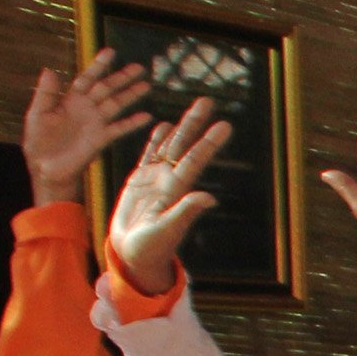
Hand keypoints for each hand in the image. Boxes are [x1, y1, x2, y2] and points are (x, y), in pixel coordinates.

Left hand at [25, 50, 156, 205]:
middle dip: (122, 77)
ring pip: (116, 104)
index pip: (87, 78)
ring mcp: (95, 123)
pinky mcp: (100, 138)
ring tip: (146, 85)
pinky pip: (119, 128)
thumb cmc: (38, 142)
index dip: (99, 65)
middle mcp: (86, 108)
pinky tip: (146, 116)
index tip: (111, 52)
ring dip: (131, 95)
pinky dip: (132, 122)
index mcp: (70, 100)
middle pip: (107, 88)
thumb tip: (49, 69)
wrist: (45, 169)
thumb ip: (45, 93)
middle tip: (139, 67)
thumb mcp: (37, 115)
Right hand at [106, 102, 231, 294]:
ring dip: (181, 126)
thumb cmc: (150, 249)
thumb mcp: (166, 231)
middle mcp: (169, 180)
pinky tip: (163, 125)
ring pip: (169, 146)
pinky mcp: (139, 181)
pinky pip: (149, 155)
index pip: (195, 160)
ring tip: (196, 106)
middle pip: (184, 145)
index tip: (224, 124)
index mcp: (177, 190)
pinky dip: (156, 140)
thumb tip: (210, 198)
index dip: (209, 142)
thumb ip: (185, 213)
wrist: (132, 255)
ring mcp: (155, 179)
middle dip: (195, 123)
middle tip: (208, 100)